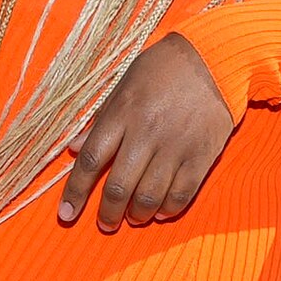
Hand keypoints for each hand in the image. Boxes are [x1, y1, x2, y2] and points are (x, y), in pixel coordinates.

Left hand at [58, 39, 240, 233]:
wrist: (214, 58)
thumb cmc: (162, 69)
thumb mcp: (123, 85)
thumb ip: (100, 120)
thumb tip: (72, 148)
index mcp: (121, 114)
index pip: (90, 160)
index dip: (75, 191)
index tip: (66, 214)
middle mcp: (146, 134)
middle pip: (118, 187)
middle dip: (108, 213)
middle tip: (106, 222)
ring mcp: (175, 147)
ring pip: (149, 198)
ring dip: (137, 215)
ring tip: (133, 217)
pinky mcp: (201, 156)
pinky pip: (181, 195)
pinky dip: (167, 209)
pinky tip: (160, 211)